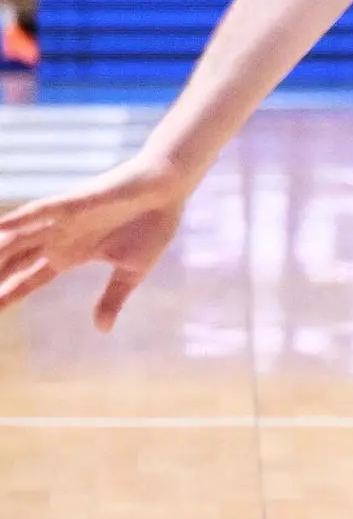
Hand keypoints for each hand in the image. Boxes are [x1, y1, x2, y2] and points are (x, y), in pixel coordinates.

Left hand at [0, 155, 195, 328]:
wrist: (169, 189)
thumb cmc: (152, 224)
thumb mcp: (132, 271)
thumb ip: (113, 298)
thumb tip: (102, 329)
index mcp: (71, 254)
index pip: (29, 278)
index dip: (8, 294)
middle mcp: (60, 236)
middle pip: (14, 260)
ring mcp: (64, 219)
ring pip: (19, 237)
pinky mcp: (77, 201)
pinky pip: (43, 210)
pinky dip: (21, 219)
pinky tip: (2, 227)